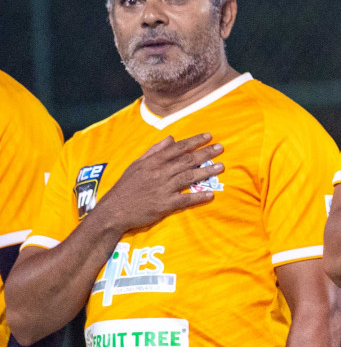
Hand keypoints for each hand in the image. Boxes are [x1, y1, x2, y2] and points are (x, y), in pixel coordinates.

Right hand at [96, 134, 223, 231]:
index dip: (194, 142)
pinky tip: (211, 194)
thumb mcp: (136, 165)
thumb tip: (170, 138)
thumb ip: (154, 151)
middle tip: (221, 148)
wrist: (114, 210)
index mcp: (153, 162)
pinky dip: (198, 196)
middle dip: (205, 153)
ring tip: (221, 167)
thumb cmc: (126, 186)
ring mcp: (163, 189)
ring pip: (189, 177)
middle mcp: (159, 173)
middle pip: (187, 161)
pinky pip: (185, 199)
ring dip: (206, 172)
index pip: (177, 148)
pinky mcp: (165, 204)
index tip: (209, 136)